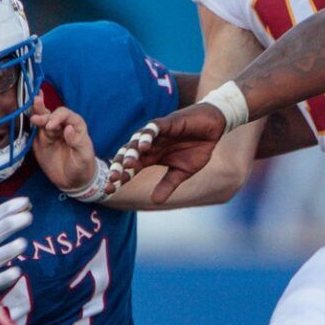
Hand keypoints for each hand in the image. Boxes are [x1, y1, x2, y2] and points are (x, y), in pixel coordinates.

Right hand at [30, 99, 96, 193]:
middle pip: (51, 115)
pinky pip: (35, 132)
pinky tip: (26, 122)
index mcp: (76, 126)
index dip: (57, 117)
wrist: (73, 181)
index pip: (65, 115)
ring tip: (31, 117)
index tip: (50, 126)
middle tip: (35, 120)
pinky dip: (30, 127)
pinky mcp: (41, 142)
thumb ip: (77, 141)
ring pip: (42, 121)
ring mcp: (51, 134)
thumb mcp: (84, 155)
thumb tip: (67, 128)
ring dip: (36, 116)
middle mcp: (62, 126)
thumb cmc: (83, 166)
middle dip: (43, 115)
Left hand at [111, 104, 226, 203]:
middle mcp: (149, 145)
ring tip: (127, 164)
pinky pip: (153, 128)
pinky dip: (147, 135)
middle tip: (113, 180)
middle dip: (119, 167)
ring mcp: (156, 133)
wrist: (213, 128)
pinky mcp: (166, 123)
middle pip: (128, 155)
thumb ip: (168, 184)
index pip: (131, 168)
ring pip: (137, 141)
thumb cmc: (197, 147)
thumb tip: (155, 201)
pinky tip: (143, 146)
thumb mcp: (182, 172)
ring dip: (131, 152)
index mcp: (151, 157)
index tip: (110, 191)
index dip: (121, 178)